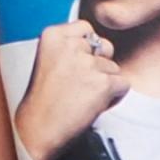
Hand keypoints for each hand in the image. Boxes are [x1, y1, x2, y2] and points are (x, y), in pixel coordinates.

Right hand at [11, 19, 128, 159]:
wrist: (36, 131)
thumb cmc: (42, 101)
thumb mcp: (47, 60)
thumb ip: (69, 47)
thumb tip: (98, 46)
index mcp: (52, 35)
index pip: (86, 28)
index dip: (87, 49)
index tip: (74, 67)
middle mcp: (71, 45)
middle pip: (104, 47)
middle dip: (99, 65)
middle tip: (80, 86)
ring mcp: (87, 64)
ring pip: (114, 68)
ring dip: (105, 84)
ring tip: (83, 99)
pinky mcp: (102, 83)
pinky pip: (123, 85)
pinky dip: (114, 98)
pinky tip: (94, 106)